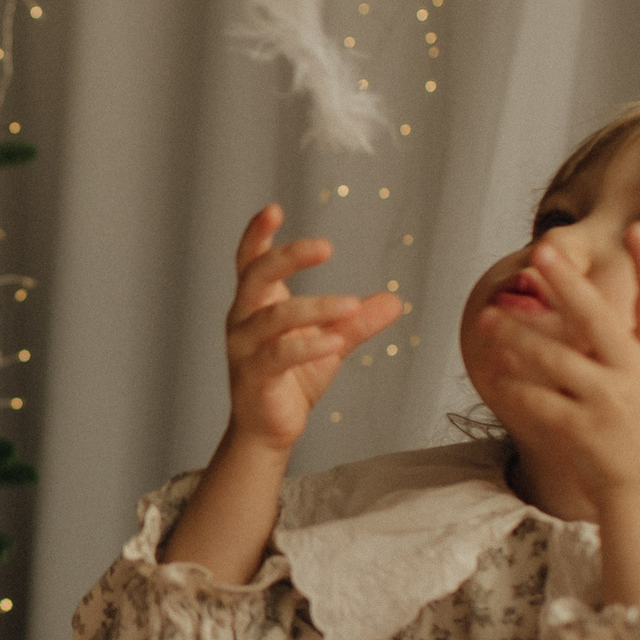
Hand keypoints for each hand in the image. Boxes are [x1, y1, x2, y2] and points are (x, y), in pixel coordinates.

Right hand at [223, 205, 403, 452]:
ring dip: (315, 308)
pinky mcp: (253, 377)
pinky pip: (278, 355)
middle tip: (326, 247)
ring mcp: (244, 349)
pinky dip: (308, 346)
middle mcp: (243, 320)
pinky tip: (334, 342)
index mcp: (257, 304)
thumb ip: (357, 320)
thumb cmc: (294, 379)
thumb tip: (395, 299)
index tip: (273, 209)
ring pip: (274, 316)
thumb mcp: (332, 342)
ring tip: (352, 305)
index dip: (257, 234)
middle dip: (288, 257)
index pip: (250, 261)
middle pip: (256, 276)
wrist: (271, 429)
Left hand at [471, 223, 639, 621]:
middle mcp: (635, 376)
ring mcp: (609, 403)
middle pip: (597, 319)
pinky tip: (494, 373)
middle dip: (568, 282)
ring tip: (488, 319)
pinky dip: (514, 386)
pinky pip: (538, 401)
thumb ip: (630, 352)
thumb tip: (594, 314)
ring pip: (553, 359)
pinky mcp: (582, 432)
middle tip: (540, 251)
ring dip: (516, 337)